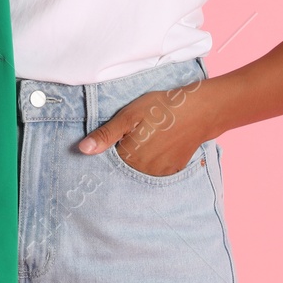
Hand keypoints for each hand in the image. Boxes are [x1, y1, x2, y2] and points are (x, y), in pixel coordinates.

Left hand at [77, 83, 211, 176]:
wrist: (199, 111)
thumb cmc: (162, 108)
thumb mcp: (129, 115)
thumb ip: (106, 134)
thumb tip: (82, 150)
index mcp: (129, 158)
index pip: (109, 162)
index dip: (110, 149)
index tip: (117, 138)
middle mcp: (143, 172)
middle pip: (125, 167)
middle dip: (125, 154)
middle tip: (138, 134)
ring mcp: (160, 173)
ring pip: (140, 170)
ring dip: (140, 159)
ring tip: (149, 138)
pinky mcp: (173, 171)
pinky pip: (156, 171)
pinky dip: (154, 161)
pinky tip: (159, 145)